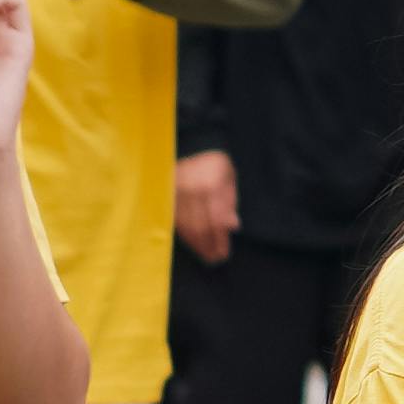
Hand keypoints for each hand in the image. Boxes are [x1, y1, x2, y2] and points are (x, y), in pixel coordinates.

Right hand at [175, 149, 239, 263]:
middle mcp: (193, 191)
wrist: (193, 144)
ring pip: (187, 226)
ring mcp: (179, 194)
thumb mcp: (229, 178)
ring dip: (196, 245)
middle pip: (201, 227)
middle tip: (214, 259)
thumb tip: (233, 226)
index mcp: (211, 185)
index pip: (216, 220)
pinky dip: (186, 235)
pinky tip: (193, 243)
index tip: (224, 253)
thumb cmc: (216, 164)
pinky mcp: (169, 197)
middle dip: (208, 246)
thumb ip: (231, 201)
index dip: (220, 240)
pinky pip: (177, 221)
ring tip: (205, 255)